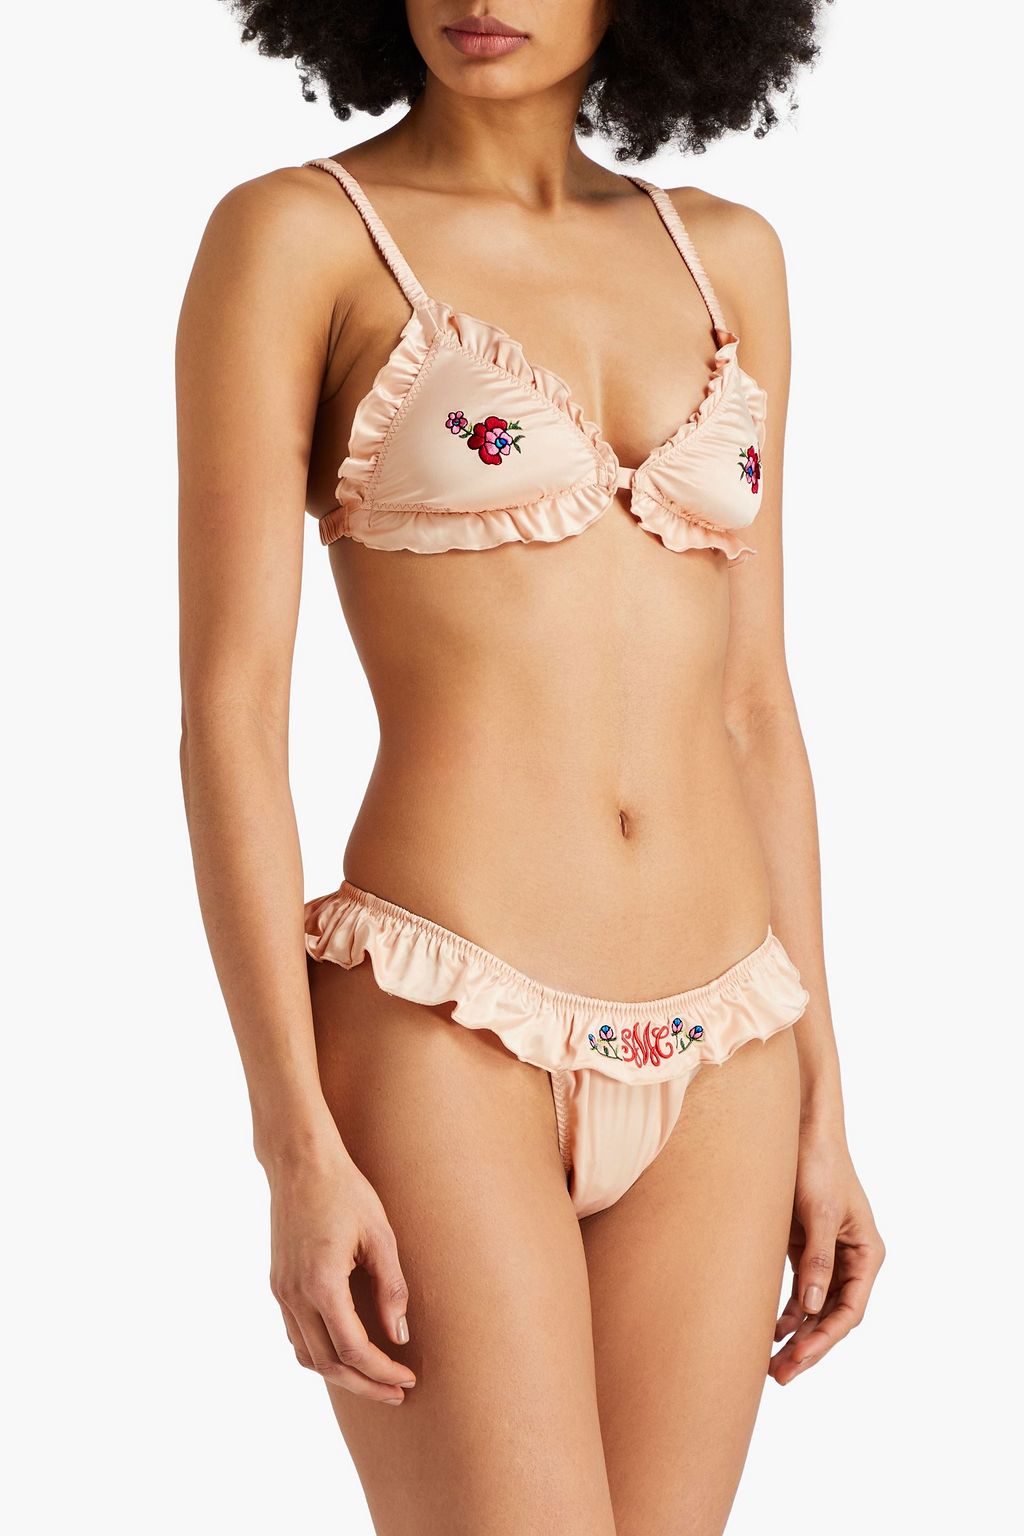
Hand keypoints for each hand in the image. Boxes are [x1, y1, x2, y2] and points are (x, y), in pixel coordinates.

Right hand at [266, 1136, 416, 1404]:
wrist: (300, 1162)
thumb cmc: (346, 1191)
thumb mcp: (381, 1235)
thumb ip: (391, 1288)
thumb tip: (400, 1335)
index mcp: (321, 1285)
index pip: (354, 1350)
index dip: (383, 1371)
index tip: (408, 1378)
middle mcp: (295, 1296)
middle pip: (328, 1364)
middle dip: (365, 1384)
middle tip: (396, 1393)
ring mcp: (281, 1291)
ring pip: (306, 1356)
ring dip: (340, 1374)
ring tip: (374, 1378)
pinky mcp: (277, 1284)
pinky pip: (295, 1334)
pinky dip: (319, 1353)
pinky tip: (343, 1350)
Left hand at [769, 1125, 884, 1384]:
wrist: (800, 1128)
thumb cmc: (817, 1164)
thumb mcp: (819, 1212)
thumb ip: (817, 1259)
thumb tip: (809, 1308)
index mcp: (866, 1253)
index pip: (849, 1310)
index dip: (824, 1339)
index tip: (799, 1359)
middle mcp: (851, 1259)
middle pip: (831, 1316)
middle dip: (809, 1347)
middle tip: (780, 1375)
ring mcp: (827, 1255)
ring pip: (814, 1309)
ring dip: (796, 1336)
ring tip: (771, 1365)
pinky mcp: (805, 1247)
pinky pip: (799, 1290)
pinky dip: (786, 1312)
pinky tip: (770, 1331)